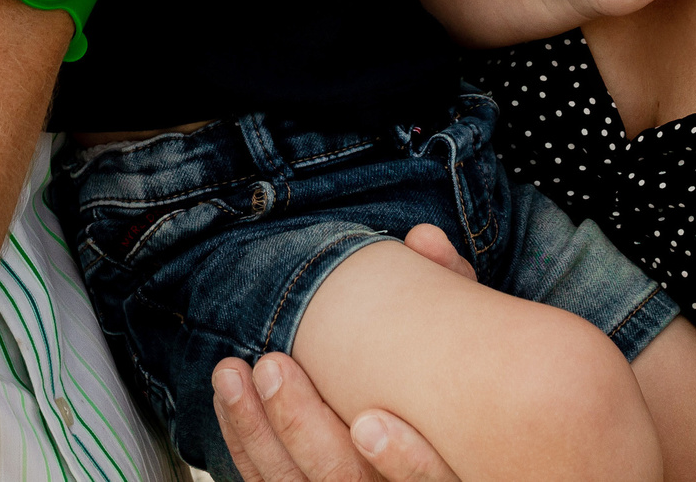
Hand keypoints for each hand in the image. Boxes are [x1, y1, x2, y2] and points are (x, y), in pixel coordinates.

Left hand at [210, 227, 467, 481]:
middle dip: (300, 427)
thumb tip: (424, 238)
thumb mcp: (467, 336)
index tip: (370, 423)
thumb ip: (455, 291)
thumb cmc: (456, 378)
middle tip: (270, 366)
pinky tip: (228, 398)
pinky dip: (244, 441)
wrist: (442, 423)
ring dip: (256, 430)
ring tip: (230, 373)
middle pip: (345, 481)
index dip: (405, 464)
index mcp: (452, 464)